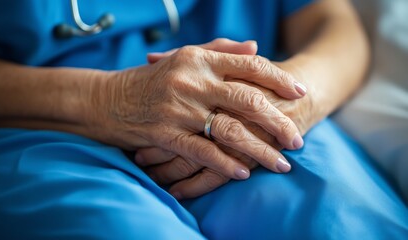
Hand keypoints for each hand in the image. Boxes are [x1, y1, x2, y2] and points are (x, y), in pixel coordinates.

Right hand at [90, 38, 306, 182]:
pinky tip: (243, 173)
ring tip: (281, 164)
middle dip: (279, 122)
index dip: (279, 80)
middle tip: (298, 140)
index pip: (250, 66)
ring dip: (260, 150)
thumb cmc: (154, 79)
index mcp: (200, 59)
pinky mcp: (166, 134)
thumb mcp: (186, 57)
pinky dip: (225, 164)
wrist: (110, 99)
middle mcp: (192, 81)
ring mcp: (178, 109)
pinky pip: (203, 152)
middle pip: (247, 100)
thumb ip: (222, 51)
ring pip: (230, 130)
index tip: (300, 93)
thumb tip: (256, 47)